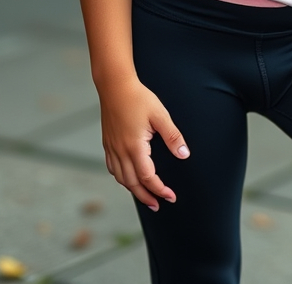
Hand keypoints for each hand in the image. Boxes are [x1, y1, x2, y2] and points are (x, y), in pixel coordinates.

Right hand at [98, 76, 189, 209]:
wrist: (114, 85)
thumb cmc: (138, 98)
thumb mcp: (160, 115)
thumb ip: (173, 136)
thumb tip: (184, 154)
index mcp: (134, 147)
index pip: (147, 177)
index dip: (159, 189)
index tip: (171, 196)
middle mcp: (120, 151)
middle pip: (132, 184)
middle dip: (146, 197)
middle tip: (158, 205)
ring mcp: (112, 148)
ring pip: (121, 178)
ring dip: (133, 190)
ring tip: (145, 197)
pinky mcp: (107, 143)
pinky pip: (112, 168)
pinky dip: (121, 178)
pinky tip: (127, 178)